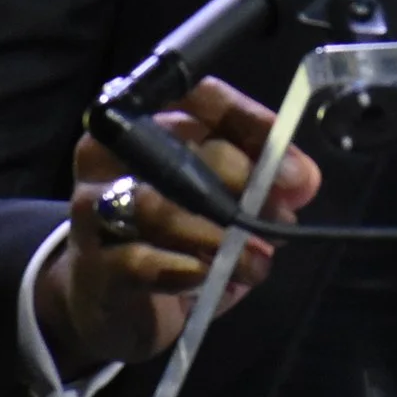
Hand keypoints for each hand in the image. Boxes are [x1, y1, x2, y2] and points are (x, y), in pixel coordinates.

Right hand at [32, 77, 321, 379]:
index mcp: (144, 119)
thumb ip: (260, 182)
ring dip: (218, 237)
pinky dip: (185, 269)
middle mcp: (110, 152)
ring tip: (256, 261)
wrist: (108, 300)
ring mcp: (94, 207)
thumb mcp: (219, 203)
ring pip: (159, 207)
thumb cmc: (171, 236)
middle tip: (280, 217)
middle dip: (242, 185)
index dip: (249, 123)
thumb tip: (303, 179)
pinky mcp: (94, 262)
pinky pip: (140, 260)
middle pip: (181, 150)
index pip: (198, 96)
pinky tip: (208, 278)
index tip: (291, 166)